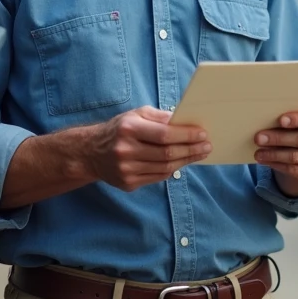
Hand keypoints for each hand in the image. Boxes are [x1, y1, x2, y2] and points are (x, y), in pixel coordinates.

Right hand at [87, 106, 211, 191]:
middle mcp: (125, 150)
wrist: (91, 153)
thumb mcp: (136, 115)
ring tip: (199, 154)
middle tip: (206, 146)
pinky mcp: (127, 183)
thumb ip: (160, 117)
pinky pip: (158, 177)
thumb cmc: (119, 129)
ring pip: (165, 168)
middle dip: (191, 150)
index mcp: (128, 129)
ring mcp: (125, 170)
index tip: (202, 134)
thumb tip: (185, 121)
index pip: (164, 134)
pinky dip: (173, 170)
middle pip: (167, 154)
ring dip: (186, 161)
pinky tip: (182, 162)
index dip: (186, 135)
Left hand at [254, 108, 297, 196]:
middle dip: (278, 138)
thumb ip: (296, 113)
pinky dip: (278, 165)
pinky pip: (295, 171)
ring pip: (297, 157)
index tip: (280, 120)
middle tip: (259, 138)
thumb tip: (269, 115)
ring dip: (274, 154)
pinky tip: (266, 161)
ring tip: (258, 152)